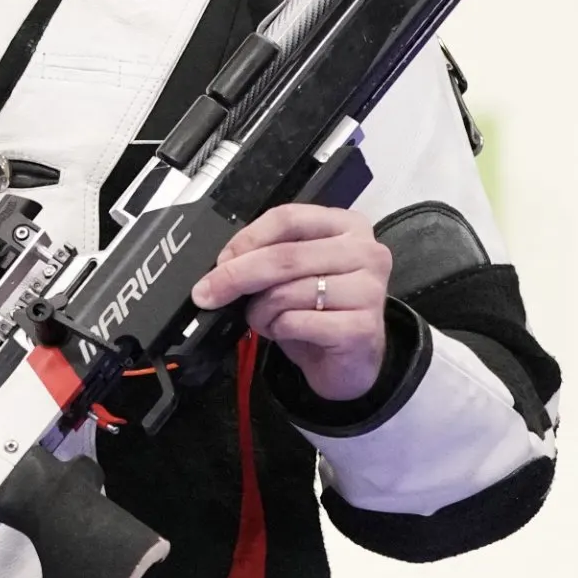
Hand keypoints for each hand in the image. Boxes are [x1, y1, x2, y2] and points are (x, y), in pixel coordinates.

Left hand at [191, 203, 396, 402]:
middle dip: (236, 277)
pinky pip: (297, 321)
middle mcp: (366, 253)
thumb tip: (223, 264)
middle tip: (208, 293)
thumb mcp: (293, 274)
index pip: (288, 218)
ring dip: (260, 311)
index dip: (247, 239)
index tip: (221, 260)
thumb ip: (268, 257)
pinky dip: (278, 329)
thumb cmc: (319, 311)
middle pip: (283, 256)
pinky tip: (286, 332)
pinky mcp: (363, 327)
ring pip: (287, 291)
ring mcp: (369, 290)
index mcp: (347, 226)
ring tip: (266, 319)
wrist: (349, 359)